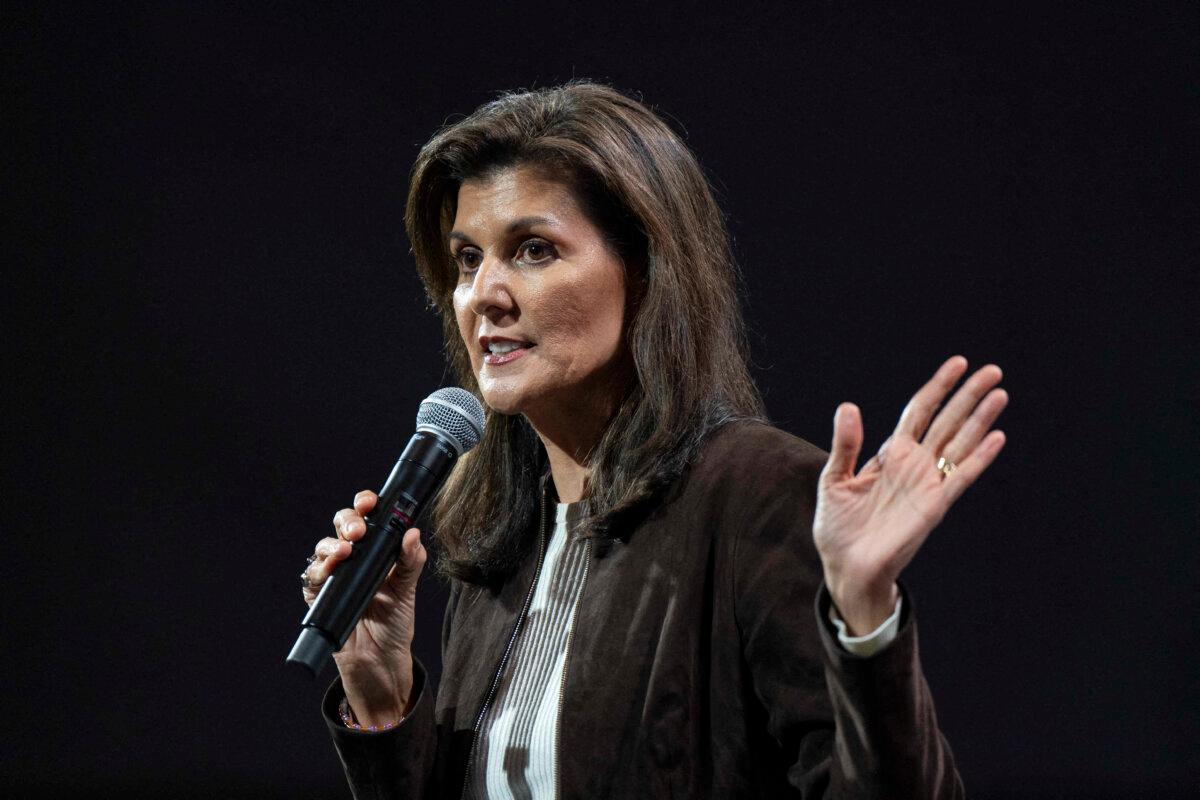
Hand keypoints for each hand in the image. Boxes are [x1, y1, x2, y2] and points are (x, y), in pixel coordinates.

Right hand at [302, 490, 426, 725]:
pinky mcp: (319, 595)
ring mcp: (334, 575)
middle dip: (348, 521)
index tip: (371, 503)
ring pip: (324, 547)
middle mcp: (353, 557)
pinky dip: (318, 570)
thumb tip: (413, 533)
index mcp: (375, 549)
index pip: (367, 517)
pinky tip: (329, 570)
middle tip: (359, 531)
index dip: (365, 504)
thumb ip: (411, 561)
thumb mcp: (407, 589)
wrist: (380, 660)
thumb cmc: (394, 622)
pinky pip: (312, 577)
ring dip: (331, 544)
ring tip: (345, 551)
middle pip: (341, 524)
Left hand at [813, 356, 1007, 634]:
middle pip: (947, 421)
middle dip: (968, 395)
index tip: (958, 363)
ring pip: (960, 443)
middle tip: (993, 370)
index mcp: (890, 454)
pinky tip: (996, 437)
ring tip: (1000, 393)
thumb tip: (848, 406)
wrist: (847, 567)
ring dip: (980, 419)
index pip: (920, 411)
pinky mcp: (934, 506)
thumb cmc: (839, 527)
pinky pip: (960, 477)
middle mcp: (914, 465)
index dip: (938, 387)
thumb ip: (845, 444)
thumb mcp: (834, 479)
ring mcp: (927, 484)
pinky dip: (979, 457)